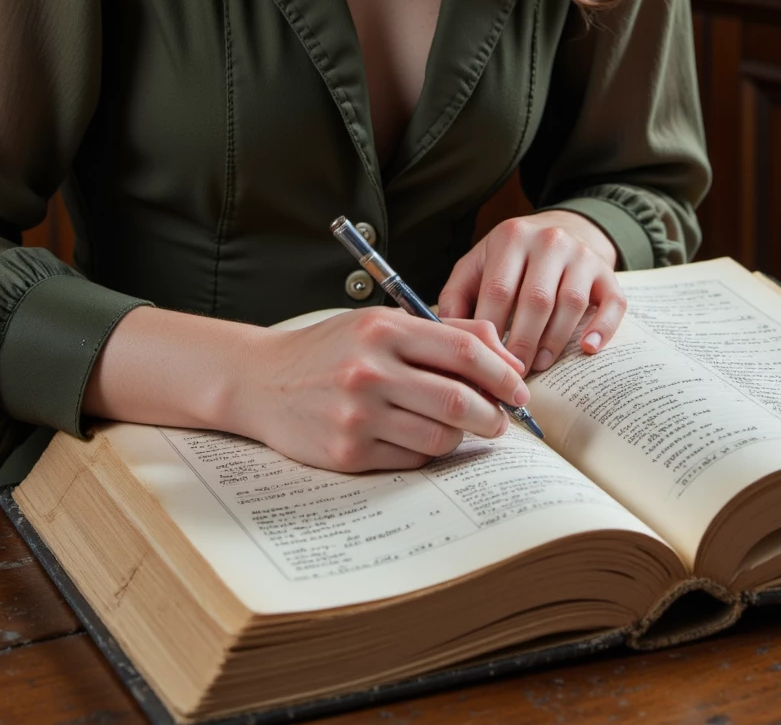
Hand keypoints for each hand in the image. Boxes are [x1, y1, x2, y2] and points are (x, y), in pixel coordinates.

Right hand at [232, 309, 531, 473]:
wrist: (260, 380)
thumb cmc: (329, 349)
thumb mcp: (381, 323)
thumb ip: (442, 332)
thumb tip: (504, 355)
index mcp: (383, 330)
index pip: (464, 351)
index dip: (503, 373)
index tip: (519, 388)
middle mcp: (370, 371)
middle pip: (459, 401)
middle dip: (494, 415)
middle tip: (501, 419)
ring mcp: (358, 415)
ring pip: (441, 437)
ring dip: (461, 437)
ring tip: (458, 427)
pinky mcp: (348, 453)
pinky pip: (412, 459)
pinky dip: (426, 451)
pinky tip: (416, 436)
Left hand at [437, 210, 627, 373]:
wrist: (560, 230)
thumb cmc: (510, 260)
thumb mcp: (478, 264)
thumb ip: (457, 295)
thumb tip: (443, 332)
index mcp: (511, 237)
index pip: (498, 290)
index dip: (490, 331)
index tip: (483, 363)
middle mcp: (549, 241)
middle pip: (536, 300)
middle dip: (522, 343)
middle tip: (512, 375)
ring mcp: (582, 256)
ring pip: (571, 304)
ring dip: (554, 341)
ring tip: (541, 365)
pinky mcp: (608, 273)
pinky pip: (613, 303)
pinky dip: (603, 328)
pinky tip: (589, 350)